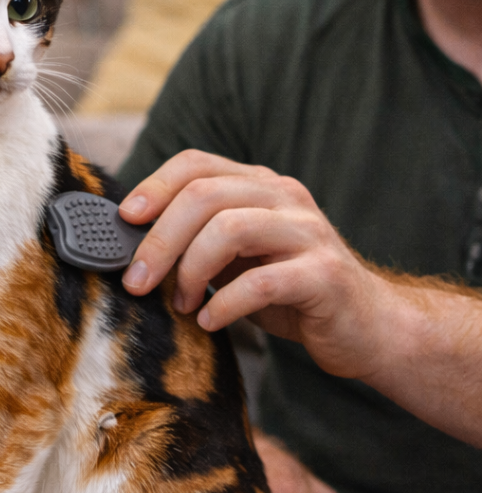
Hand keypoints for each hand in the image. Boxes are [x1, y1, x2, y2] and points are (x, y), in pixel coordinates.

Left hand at [118, 150, 387, 381]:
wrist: (367, 327)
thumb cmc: (288, 291)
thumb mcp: (236, 257)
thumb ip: (197, 240)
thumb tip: (130, 243)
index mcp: (259, 185)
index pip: (196, 164)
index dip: (153, 186)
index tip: (124, 220)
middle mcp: (284, 197)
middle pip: (203, 196)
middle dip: (159, 240)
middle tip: (137, 281)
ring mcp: (308, 232)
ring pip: (229, 230)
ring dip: (190, 271)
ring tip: (181, 303)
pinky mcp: (325, 275)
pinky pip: (261, 282)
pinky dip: (224, 304)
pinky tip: (210, 321)